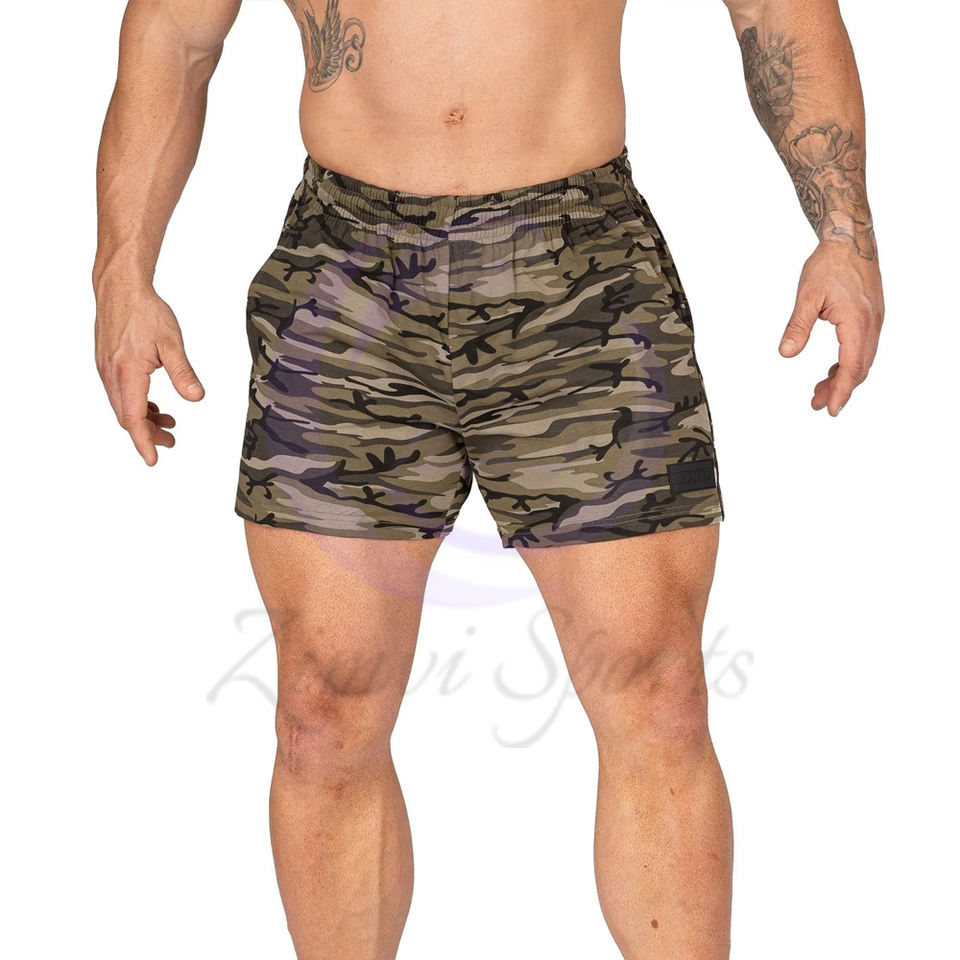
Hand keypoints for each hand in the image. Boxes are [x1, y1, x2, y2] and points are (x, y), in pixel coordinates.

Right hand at [95, 283, 203, 464]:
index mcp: (126, 373)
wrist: (120, 287)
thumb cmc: (146, 311)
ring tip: (169, 422)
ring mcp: (106, 370)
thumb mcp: (172, 343)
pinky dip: (137, 404)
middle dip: (148, 433)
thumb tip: (196, 397)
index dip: (143, 441)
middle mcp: (111, 375)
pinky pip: (120, 393)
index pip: (133, 418)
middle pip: (127, 417)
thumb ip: (183, 372)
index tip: (153, 459)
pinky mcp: (108, 364)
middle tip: (171, 440)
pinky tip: (154, 404)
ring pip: (123, 406)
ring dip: (144, 418)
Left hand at [778, 241, 883, 415]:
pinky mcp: (871, 317)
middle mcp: (871, 324)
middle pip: (859, 368)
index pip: (852, 366)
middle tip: (818, 404)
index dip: (841, 390)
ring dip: (843, 377)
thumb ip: (797, 326)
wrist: (850, 240)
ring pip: (862, 359)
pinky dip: (848, 363)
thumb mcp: (807, 296)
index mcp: (857, 321)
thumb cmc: (829, 264)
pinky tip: (832, 370)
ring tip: (819, 391)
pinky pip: (863, 348)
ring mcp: (874, 321)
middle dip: (839, 389)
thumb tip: (786, 353)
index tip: (831, 408)